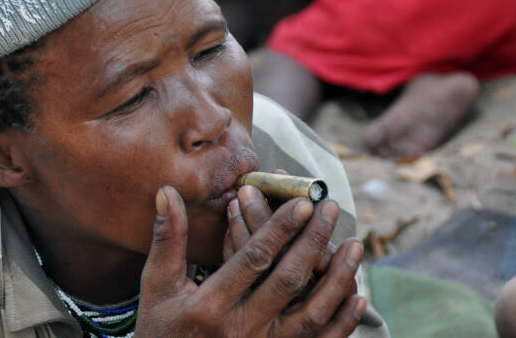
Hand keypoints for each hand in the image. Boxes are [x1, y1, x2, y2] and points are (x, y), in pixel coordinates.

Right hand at [135, 186, 365, 336]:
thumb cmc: (159, 328)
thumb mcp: (157, 283)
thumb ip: (168, 237)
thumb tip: (167, 191)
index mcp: (210, 306)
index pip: (253, 260)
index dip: (280, 229)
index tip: (302, 201)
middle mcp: (240, 330)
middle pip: (287, 281)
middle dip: (312, 241)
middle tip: (330, 208)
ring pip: (311, 315)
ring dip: (336, 279)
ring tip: (354, 245)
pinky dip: (342, 322)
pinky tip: (358, 295)